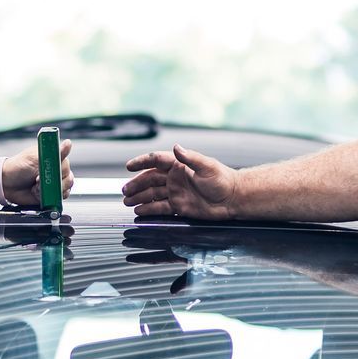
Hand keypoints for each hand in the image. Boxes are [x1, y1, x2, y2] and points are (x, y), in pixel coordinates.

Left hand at [0, 138, 75, 207]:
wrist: (6, 183)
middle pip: (68, 178)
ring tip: (37, 186)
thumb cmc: (18, 167)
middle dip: (53, 182)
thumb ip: (55, 153)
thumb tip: (69, 143)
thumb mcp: (36, 157)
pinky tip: (39, 193)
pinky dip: (50, 198)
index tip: (47, 171)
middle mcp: (57, 170)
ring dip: (51, 190)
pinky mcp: (52, 194)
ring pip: (65, 189)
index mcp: (55, 158)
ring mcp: (55, 183)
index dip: (58, 170)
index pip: (66, 165)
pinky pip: (60, 198)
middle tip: (38, 179)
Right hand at [121, 144, 238, 218]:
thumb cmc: (223, 180)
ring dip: (139, 197)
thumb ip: (190, 158)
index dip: (141, 162)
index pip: (156, 160)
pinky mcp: (179, 206)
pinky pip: (160, 207)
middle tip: (124, 190)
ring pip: (152, 194)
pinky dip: (149, 209)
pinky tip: (139, 211)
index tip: (129, 166)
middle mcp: (175, 178)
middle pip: (150, 179)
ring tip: (127, 201)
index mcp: (179, 165)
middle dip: (136, 184)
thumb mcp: (207, 166)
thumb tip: (176, 147)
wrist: (233, 199)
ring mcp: (175, 192)